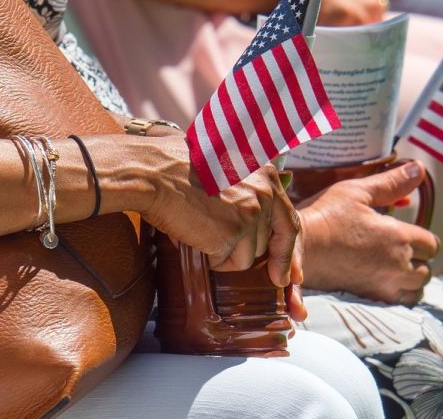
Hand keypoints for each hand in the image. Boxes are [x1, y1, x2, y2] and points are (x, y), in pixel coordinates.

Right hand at [132, 135, 299, 287]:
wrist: (153, 171)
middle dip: (245, 251)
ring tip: (200, 225)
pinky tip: (194, 232)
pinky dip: (209, 257)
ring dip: (223, 251)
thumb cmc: (177, 167)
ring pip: (247, 257)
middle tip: (220, 242)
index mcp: (266, 174)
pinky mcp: (233, 233)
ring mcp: (251, 214)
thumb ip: (248, 188)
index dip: (286, 252)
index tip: (288, 275)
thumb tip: (257, 221)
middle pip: (267, 244)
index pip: (288, 221)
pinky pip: (227, 262)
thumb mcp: (226, 167)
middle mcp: (265, 193)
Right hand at [296, 162, 439, 305]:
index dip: (422, 237)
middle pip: (426, 270)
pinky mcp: (369, 299)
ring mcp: (384, 286)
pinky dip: (397, 294)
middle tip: (398, 248)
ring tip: (393, 267)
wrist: (297, 249)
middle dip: (418, 259)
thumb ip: (391, 183)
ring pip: (416, 290)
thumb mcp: (357, 191)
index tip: (404, 231)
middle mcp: (397, 266)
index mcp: (398, 237)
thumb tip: (420, 168)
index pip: (431, 244)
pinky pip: (398, 303)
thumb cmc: (326, 216)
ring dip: (410, 280)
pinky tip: (382, 281)